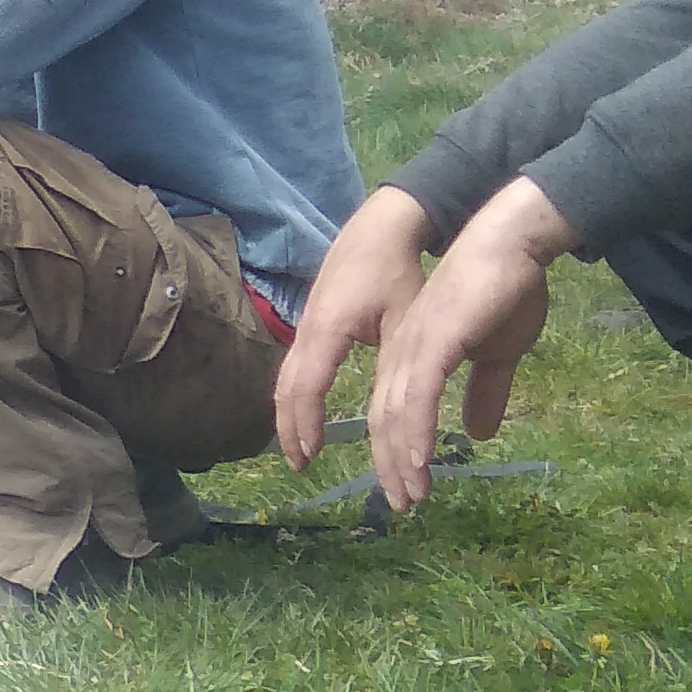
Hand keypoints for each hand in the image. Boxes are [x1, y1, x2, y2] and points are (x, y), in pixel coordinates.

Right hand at [271, 185, 432, 466]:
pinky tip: (307, 409)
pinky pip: (295, 366)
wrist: (380, 227)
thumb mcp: (405, 320)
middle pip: (286, 389)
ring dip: (290, 415)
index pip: (306, 387)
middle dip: (290, 429)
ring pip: (286, 378)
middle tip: (301, 464)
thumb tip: (401, 414)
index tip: (312, 456)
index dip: (306, 424)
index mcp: (328, 330)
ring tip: (300, 446)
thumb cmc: (397, 271)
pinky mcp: (312, 321)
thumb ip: (399, 365)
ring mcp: (306, 325)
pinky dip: (296, 395)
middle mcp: (308, 330)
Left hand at [361, 178, 570, 507]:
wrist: (513, 244)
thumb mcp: (499, 351)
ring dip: (401, 460)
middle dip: (390, 466)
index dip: (392, 452)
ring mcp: (412, 347)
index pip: (389, 413)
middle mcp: (400, 355)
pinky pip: (416, 396)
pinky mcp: (432, 341)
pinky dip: (414, 432)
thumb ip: (486, 391)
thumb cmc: (506, 291)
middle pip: (383, 421)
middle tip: (402, 503)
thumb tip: (479, 432)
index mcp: (408, 356)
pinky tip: (417, 462)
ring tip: (410, 495)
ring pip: (394, 416)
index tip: (403, 487)